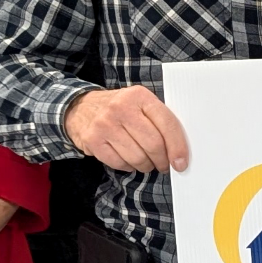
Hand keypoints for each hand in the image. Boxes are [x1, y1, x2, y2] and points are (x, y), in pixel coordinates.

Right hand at [64, 85, 188, 172]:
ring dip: (146, 165)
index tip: (181, 163)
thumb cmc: (120, 109)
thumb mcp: (140, 104)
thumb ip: (159, 120)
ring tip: (146, 162)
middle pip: (153, 144)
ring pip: (137, 157)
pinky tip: (128, 159)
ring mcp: (105, 124)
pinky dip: (128, 166)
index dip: (178, 147)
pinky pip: (119, 163)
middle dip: (162, 160)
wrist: (80, 107)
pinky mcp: (93, 140)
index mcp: (139, 96)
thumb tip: (180, 151)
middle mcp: (121, 108)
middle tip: (163, 164)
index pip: (167, 124)